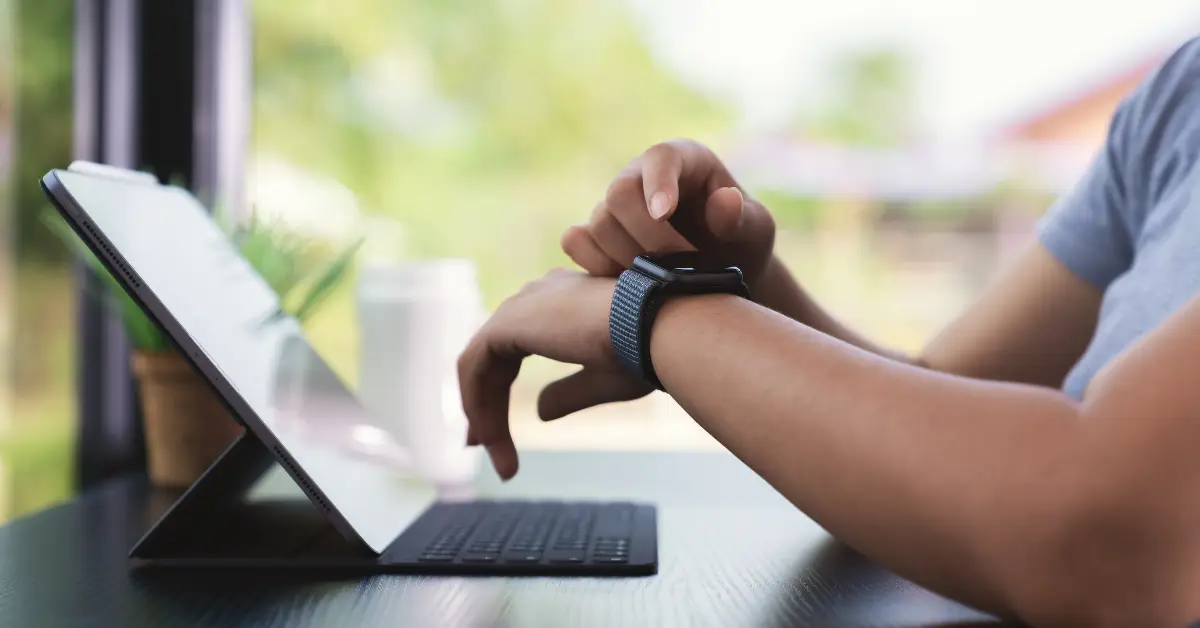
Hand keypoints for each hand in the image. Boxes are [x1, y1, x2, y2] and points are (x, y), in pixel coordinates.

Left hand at [457, 270, 652, 478]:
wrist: (657, 327)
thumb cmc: (648, 350)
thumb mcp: (604, 379)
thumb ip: (567, 393)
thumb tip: (538, 412)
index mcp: (564, 303)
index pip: (517, 347)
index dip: (502, 390)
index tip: (500, 432)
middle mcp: (539, 297)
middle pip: (495, 358)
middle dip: (486, 405)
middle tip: (484, 448)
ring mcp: (522, 305)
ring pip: (482, 364)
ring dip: (484, 412)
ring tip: (496, 456)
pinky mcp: (508, 322)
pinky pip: (472, 365)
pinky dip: (475, 401)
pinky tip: (488, 436)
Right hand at [561, 139, 775, 291]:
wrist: (718, 275)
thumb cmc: (740, 244)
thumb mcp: (755, 231)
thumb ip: (743, 218)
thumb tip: (725, 201)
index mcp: (683, 161)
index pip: (661, 158)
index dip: (658, 183)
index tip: (663, 213)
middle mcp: (641, 176)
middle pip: (619, 193)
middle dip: (646, 236)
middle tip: (676, 268)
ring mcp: (613, 206)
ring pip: (598, 223)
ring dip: (628, 258)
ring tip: (662, 281)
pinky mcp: (594, 234)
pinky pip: (575, 242)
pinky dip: (595, 264)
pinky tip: (627, 283)